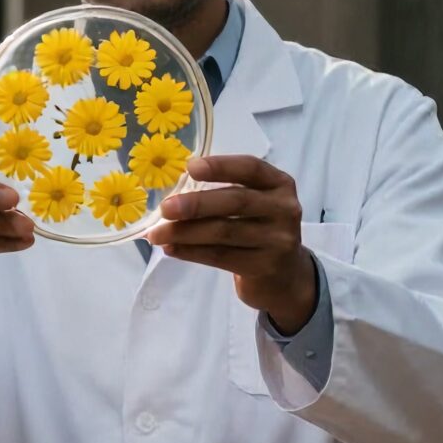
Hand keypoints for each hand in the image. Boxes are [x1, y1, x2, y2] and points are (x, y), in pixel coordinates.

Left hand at [148, 154, 318, 332]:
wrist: (285, 275)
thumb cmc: (258, 228)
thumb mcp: (255, 204)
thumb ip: (226, 191)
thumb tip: (173, 190)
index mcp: (279, 184)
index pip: (251, 168)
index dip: (221, 166)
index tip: (190, 167)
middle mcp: (284, 209)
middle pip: (236, 202)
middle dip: (196, 204)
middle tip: (165, 208)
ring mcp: (278, 240)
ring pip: (224, 232)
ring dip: (185, 232)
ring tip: (157, 234)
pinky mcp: (264, 266)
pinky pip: (220, 256)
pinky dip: (192, 252)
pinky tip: (171, 248)